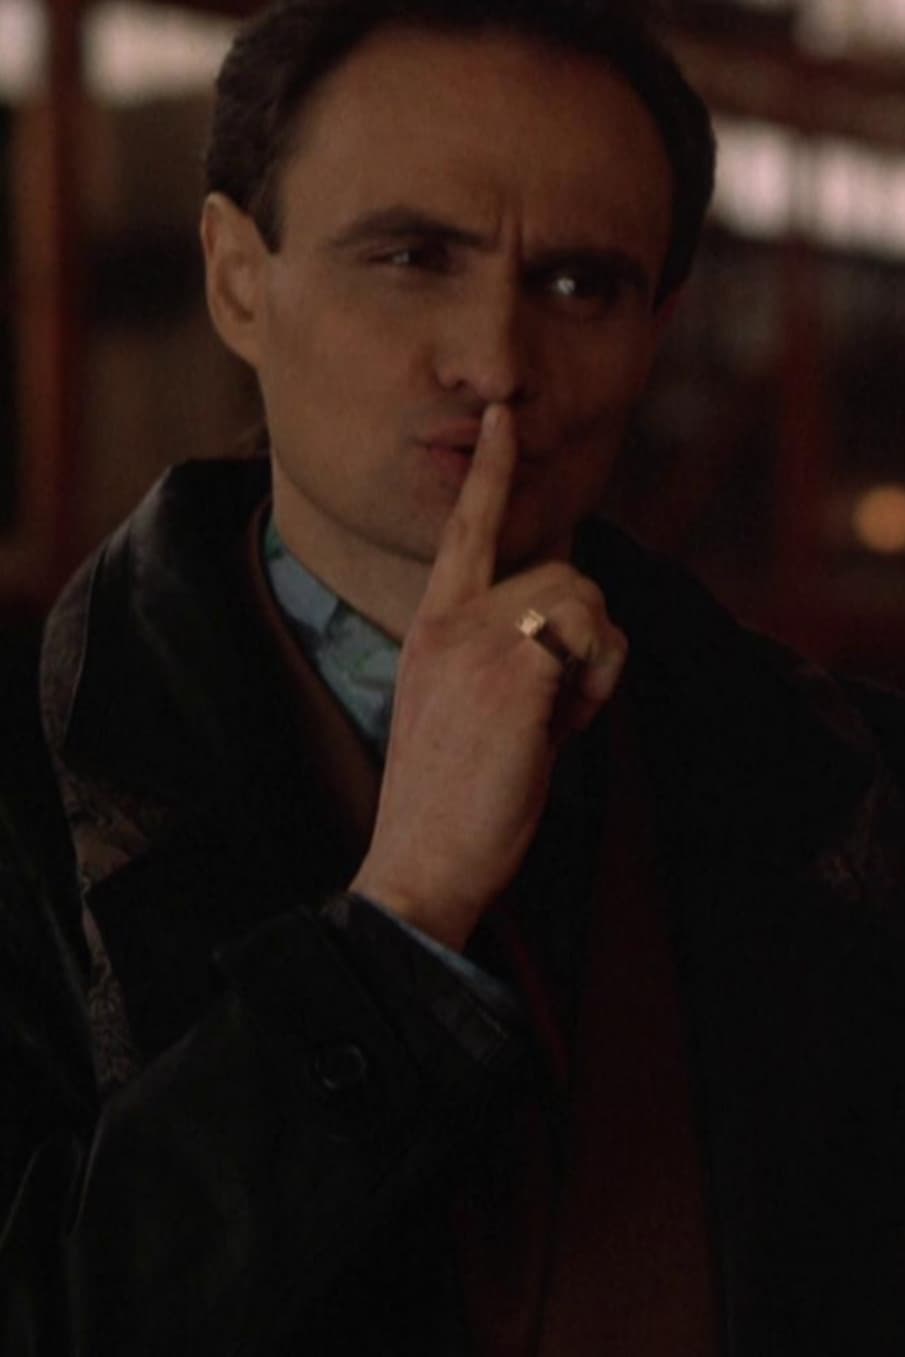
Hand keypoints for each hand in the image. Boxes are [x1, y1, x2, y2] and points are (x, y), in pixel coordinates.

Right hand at [349, 404, 626, 949]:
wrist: (421, 860)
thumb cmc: (451, 796)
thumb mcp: (462, 704)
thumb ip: (503, 650)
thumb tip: (572, 621)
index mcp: (432, 626)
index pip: (465, 530)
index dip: (491, 471)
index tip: (502, 417)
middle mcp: (452, 620)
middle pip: (568, 570)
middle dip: (586, 637)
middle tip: (556, 708)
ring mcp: (481, 641)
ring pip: (589, 600)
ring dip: (594, 663)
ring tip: (551, 723)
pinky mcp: (517, 670)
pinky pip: (595, 640)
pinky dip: (596, 689)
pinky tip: (557, 733)